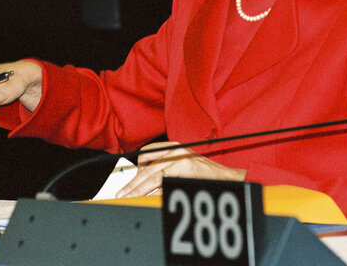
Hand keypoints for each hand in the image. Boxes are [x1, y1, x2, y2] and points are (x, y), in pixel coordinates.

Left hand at [116, 142, 245, 197]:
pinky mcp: (184, 174)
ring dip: (138, 190)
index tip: (127, 178)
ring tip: (128, 198)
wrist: (225, 177)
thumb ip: (165, 165)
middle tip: (121, 193)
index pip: (147, 152)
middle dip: (132, 183)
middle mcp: (175, 151)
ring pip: (152, 178)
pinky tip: (146, 200)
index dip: (136, 166)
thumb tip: (142, 176)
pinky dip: (153, 194)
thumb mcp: (183, 161)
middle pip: (147, 167)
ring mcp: (180, 162)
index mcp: (174, 146)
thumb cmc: (203, 172)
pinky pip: (163, 186)